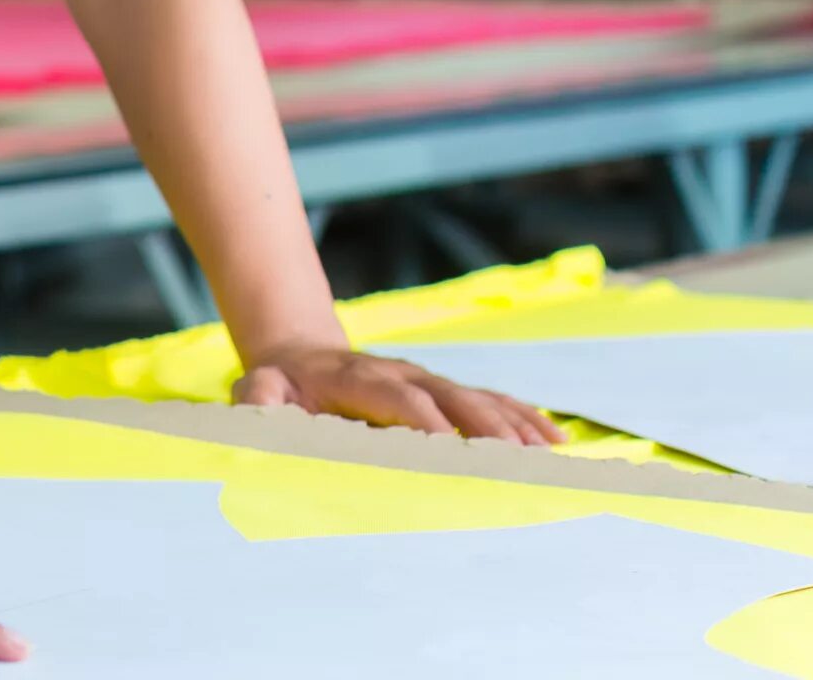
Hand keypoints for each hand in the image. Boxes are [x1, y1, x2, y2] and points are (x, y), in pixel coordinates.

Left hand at [233, 341, 561, 444]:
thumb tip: (264, 413)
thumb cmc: (279, 386)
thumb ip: (259, 402)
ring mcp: (427, 380)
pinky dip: (525, 420)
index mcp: (356, 377)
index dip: (423, 420)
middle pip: (450, 396)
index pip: (395, 397)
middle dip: (484, 427)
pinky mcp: (444, 392)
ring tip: (550, 456)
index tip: (450, 449)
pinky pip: (492, 403)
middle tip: (517, 460)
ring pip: (479, 399)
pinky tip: (556, 443)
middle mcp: (401, 374)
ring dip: (515, 426)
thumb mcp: (257, 391)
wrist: (297, 351)